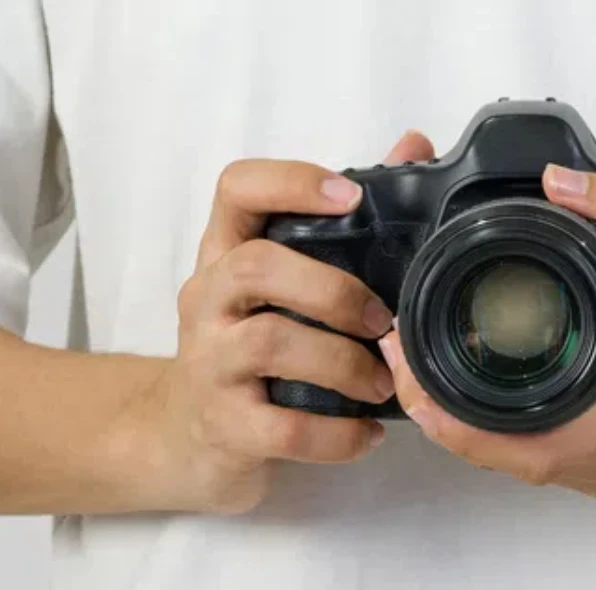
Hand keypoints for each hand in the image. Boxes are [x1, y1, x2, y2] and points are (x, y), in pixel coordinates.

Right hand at [143, 132, 435, 513]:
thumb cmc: (244, 350)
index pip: (236, 189)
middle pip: (255, 266)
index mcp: (223, 256)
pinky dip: (337, 434)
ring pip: (269, 343)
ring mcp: (208, 363)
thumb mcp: (275, 289)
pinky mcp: (223, 425)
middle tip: (380, 318)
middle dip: (330, 289)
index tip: (350, 197)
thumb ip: (340, 225)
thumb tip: (412, 146)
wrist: (182, 436)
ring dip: (343, 363)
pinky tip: (367, 433)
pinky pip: (283, 429)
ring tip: (382, 383)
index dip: (291, 182)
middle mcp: (206, 300)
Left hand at [382, 163, 595, 502]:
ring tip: (429, 375)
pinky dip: (507, 432)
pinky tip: (484, 397)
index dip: (455, 426)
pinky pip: (551, 460)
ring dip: (472, 429)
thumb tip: (562, 182)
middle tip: (406, 366)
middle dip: (446, 420)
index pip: (525, 448)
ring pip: (527, 464)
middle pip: (510, 459)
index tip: (410, 382)